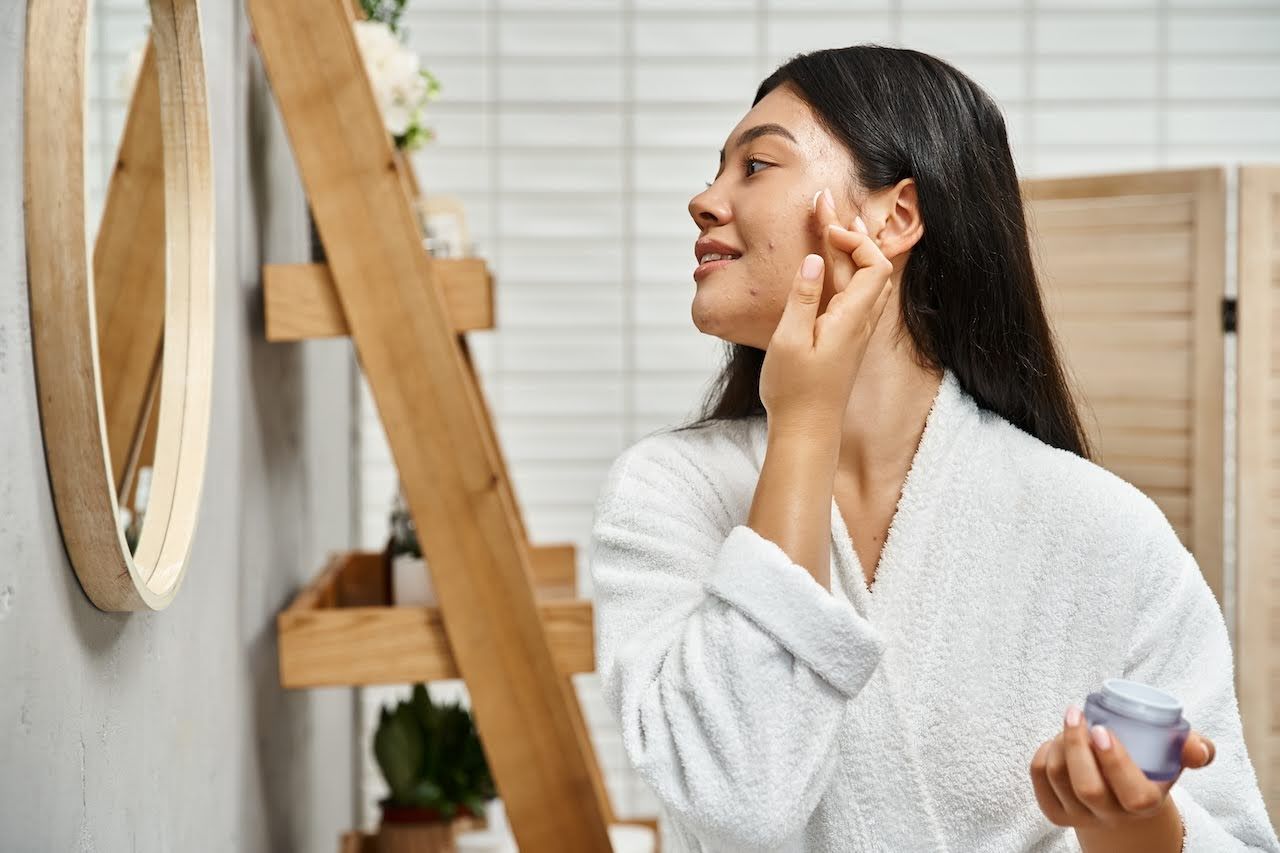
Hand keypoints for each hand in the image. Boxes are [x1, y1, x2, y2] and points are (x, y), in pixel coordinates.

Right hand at [759, 187, 895, 433]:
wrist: (807, 431)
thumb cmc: (795, 390)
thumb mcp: (789, 339)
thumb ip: (803, 297)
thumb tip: (814, 259)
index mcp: (850, 319)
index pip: (874, 265)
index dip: (855, 239)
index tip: (826, 226)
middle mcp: (861, 323)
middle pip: (873, 267)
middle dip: (853, 233)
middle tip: (827, 206)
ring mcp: (855, 333)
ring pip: (868, 281)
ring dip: (854, 251)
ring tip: (837, 225)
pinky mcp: (846, 341)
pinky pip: (857, 296)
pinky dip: (848, 271)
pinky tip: (832, 265)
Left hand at [1029, 703, 1215, 833]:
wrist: (1124, 802)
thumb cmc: (1151, 770)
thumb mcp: (1176, 758)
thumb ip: (1196, 749)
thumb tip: (1196, 747)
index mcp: (1145, 804)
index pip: (1131, 793)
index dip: (1114, 761)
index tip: (1101, 729)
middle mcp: (1111, 816)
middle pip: (1087, 788)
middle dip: (1076, 746)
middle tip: (1076, 715)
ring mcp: (1080, 816)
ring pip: (1058, 777)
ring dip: (1059, 743)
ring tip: (1071, 723)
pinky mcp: (1055, 811)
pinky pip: (1039, 777)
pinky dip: (1043, 751)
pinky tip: (1056, 740)